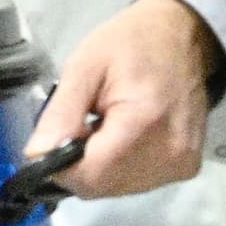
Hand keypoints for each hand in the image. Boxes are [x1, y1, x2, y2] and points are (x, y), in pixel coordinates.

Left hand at [26, 0, 223, 198]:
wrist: (183, 37)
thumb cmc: (130, 43)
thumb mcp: (84, 67)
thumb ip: (61, 114)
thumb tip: (38, 155)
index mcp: (145, 123)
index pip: (90, 176)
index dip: (61, 167)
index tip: (52, 142)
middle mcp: (170, 153)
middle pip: (103, 186)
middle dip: (79, 165)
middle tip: (81, 127)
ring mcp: (182, 163)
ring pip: (118, 188)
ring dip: (100, 166)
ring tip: (104, 127)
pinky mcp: (187, 167)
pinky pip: (138, 182)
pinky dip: (121, 166)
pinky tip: (122, 137)